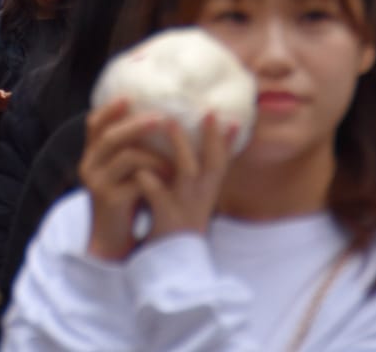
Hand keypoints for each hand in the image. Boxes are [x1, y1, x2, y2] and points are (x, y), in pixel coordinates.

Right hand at [80, 99, 174, 262]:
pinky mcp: (111, 201)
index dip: (110, 109)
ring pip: (126, 156)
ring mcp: (98, 184)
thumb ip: (128, 151)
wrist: (113, 245)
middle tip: (162, 118)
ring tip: (174, 155)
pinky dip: (156, 175)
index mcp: (91, 156)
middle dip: (137, 124)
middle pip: (110, 136)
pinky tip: (171, 177)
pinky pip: (137, 180)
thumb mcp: (121, 174)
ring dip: (154, 153)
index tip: (129, 96)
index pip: (93, 124)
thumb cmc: (125, 203)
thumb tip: (156, 120)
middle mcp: (89, 166)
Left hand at [133, 114, 234, 243]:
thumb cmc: (177, 223)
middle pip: (212, 165)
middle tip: (207, 112)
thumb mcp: (194, 201)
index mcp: (207, 193)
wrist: (168, 264)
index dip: (229, 143)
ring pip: (186, 173)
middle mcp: (200, 199)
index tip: (234, 118)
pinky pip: (157, 194)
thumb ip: (197, 177)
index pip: (222, 164)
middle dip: (211, 139)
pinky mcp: (165, 218)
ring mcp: (184, 207)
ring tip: (167, 122)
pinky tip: (140, 169)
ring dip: (179, 146)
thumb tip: (200, 147)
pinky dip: (149, 180)